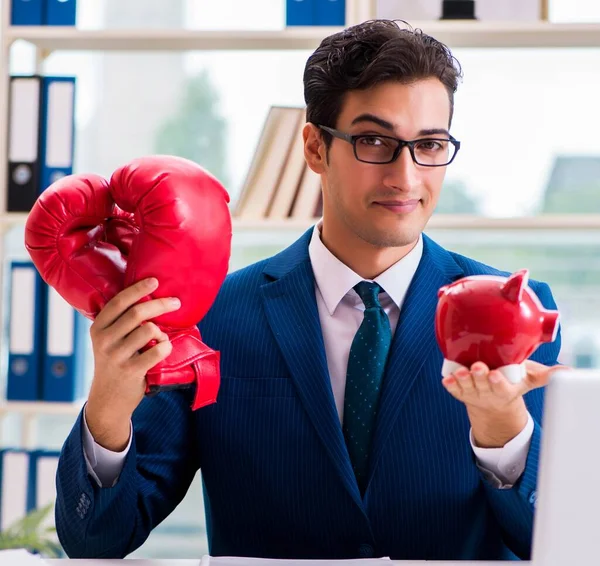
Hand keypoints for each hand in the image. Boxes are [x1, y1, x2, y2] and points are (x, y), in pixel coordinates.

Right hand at [85, 277, 180, 450]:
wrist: (107, 400)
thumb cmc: (115, 363)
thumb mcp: (108, 341)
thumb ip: (121, 322)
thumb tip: (149, 297)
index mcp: (98, 328)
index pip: (119, 301)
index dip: (138, 289)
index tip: (155, 281)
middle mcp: (104, 340)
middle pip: (138, 312)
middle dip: (161, 304)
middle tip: (176, 302)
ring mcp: (116, 356)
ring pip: (148, 329)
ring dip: (161, 331)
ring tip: (161, 338)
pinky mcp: (130, 371)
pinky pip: (156, 351)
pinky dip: (165, 347)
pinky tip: (164, 349)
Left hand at [442, 360, 568, 447]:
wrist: (493, 403)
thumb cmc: (511, 383)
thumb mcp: (528, 380)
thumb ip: (544, 375)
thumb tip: (566, 371)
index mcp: (505, 391)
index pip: (502, 388)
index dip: (497, 382)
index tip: (495, 375)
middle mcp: (488, 393)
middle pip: (483, 386)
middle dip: (479, 377)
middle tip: (477, 367)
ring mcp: (473, 394)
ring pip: (466, 387)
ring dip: (462, 380)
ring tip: (460, 371)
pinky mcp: (460, 392)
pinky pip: (454, 390)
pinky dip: (450, 385)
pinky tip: (446, 379)